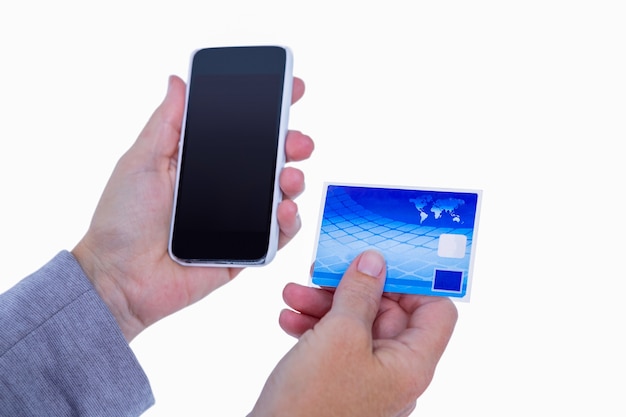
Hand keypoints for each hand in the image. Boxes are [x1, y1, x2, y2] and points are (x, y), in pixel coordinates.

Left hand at [72, 75, 313, 341]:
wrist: (120, 278)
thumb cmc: (122, 221)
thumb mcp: (141, 162)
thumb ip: (166, 124)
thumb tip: (178, 82)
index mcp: (202, 163)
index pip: (242, 132)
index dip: (268, 112)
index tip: (290, 91)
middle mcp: (225, 189)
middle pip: (271, 160)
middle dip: (292, 145)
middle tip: (297, 141)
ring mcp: (239, 220)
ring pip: (281, 194)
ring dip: (294, 180)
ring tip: (289, 177)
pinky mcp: (246, 251)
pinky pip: (279, 235)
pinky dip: (289, 221)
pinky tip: (284, 210)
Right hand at [250, 250, 456, 416]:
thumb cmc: (312, 408)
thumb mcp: (338, 336)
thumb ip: (360, 293)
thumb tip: (374, 262)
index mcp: (410, 364)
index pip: (435, 311)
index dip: (414, 282)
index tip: (385, 259)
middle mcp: (394, 372)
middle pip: (388, 312)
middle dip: (354, 288)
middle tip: (326, 272)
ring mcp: (366, 378)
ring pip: (356, 325)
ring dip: (325, 304)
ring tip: (295, 295)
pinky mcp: (340, 382)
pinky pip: (335, 343)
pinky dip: (314, 326)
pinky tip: (290, 319)